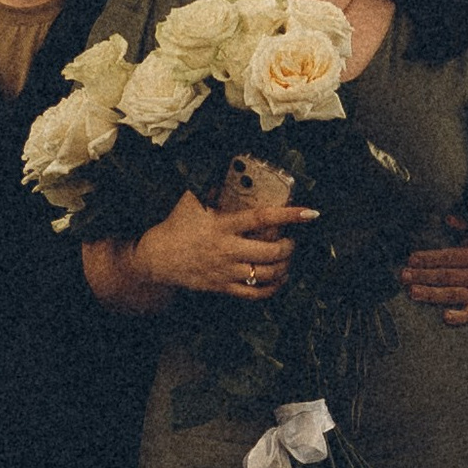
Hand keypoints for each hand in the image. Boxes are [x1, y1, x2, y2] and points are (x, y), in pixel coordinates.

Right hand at [134, 187, 315, 301]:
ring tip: (286, 258)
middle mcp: (227, 250)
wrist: (157, 259)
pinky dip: (272, 288)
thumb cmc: (176, 227)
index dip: (288, 215)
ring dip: (284, 266)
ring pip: (266, 274)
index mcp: (222, 225)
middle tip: (292, 240)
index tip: (310, 213)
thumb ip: (213, 188)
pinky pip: (255, 294)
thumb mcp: (191, 201)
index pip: (262, 218)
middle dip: (289, 246)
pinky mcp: (223, 287)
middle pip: (270, 252)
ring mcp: (227, 271)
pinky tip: (279, 279)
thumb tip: (230, 173)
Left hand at [402, 224, 467, 324]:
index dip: (430, 258)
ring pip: (453, 294)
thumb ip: (462, 225)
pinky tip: (444, 317)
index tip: (411, 259)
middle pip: (447, 276)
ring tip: (412, 292)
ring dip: (432, 294)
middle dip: (423, 276)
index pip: (449, 257)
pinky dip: (460, 317)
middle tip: (404, 276)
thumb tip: (448, 217)